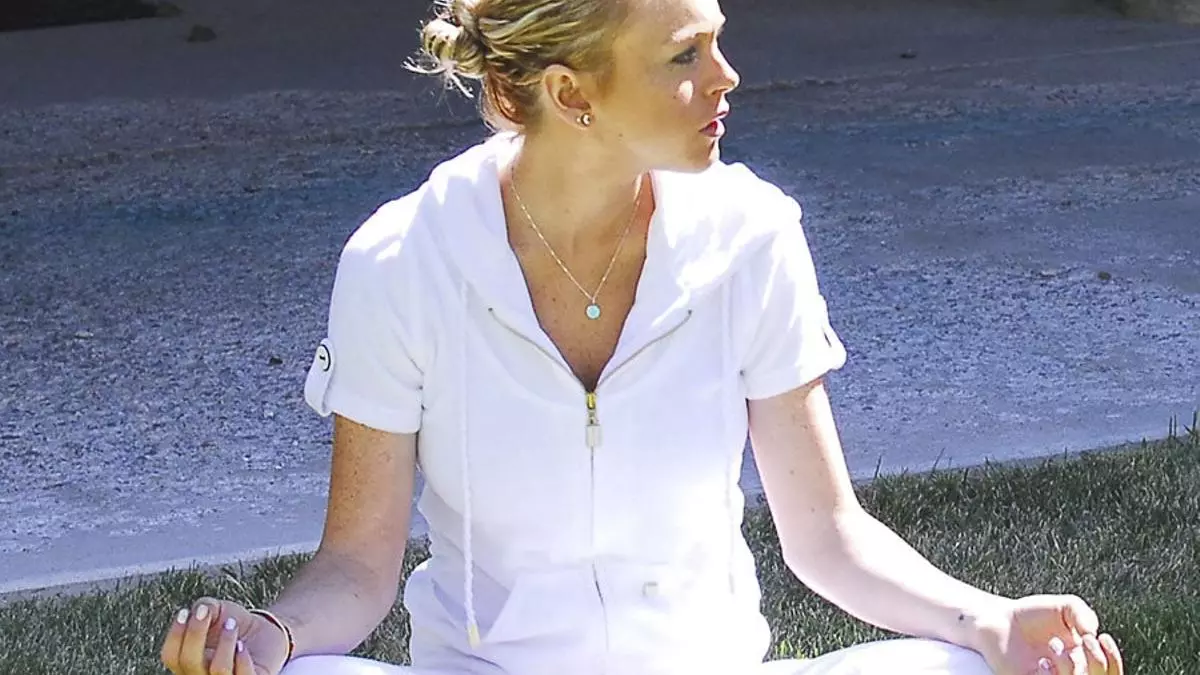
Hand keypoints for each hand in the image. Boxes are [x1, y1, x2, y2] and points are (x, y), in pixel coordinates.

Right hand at [160, 597, 290, 674]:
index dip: (175, 634)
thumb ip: (204, 607)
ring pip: (219, 669)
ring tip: (231, 624)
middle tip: (207, 611)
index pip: (170, 656)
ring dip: (225, 641)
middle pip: (189, 661)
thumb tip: (202, 610)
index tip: (186, 611)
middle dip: (196, 632)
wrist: (262, 632)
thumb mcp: (214, 610)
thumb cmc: (231, 624)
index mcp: (187, 662)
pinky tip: (242, 645)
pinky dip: (243, 658)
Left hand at [970, 594, 1123, 674]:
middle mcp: (1072, 672)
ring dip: (1071, 666)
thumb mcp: (1063, 607)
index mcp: (1085, 657)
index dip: (1112, 658)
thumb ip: (1083, 613)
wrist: (999, 619)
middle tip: (1083, 640)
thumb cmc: (1032, 614)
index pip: (1111, 670)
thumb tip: (1094, 632)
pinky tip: (1043, 662)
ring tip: (1054, 644)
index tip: (1100, 637)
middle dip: (1096, 661)